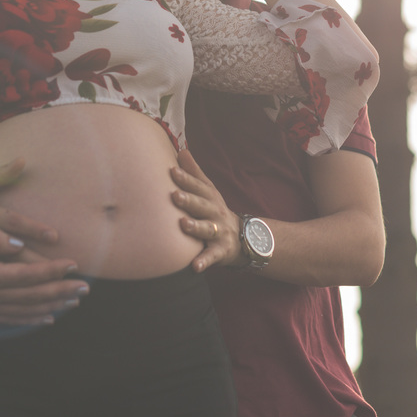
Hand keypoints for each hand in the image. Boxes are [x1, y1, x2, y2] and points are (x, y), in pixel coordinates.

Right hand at [0, 227, 89, 325]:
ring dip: (52, 306)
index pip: (28, 274)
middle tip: (85, 287)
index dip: (53, 270)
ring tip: (74, 302)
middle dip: (61, 291)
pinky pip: (10, 319)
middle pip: (32, 295)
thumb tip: (16, 241)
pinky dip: (31, 320)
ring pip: (24, 310)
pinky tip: (47, 318)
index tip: (74, 264)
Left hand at [170, 149, 243, 271]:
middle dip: (189, 201)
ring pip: (207, 229)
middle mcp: (215, 213)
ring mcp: (219, 232)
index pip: (198, 187)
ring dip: (196, 227)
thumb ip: (194, 172)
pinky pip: (212, 256)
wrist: (244, 238)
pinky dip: (204, 261)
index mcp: (210, 198)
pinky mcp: (221, 251)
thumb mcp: (208, 191)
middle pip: (202, 206)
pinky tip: (194, 266)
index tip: (172, 171)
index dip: (186, 179)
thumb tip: (181, 150)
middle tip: (174, 196)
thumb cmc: (216, 210)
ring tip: (183, 225)